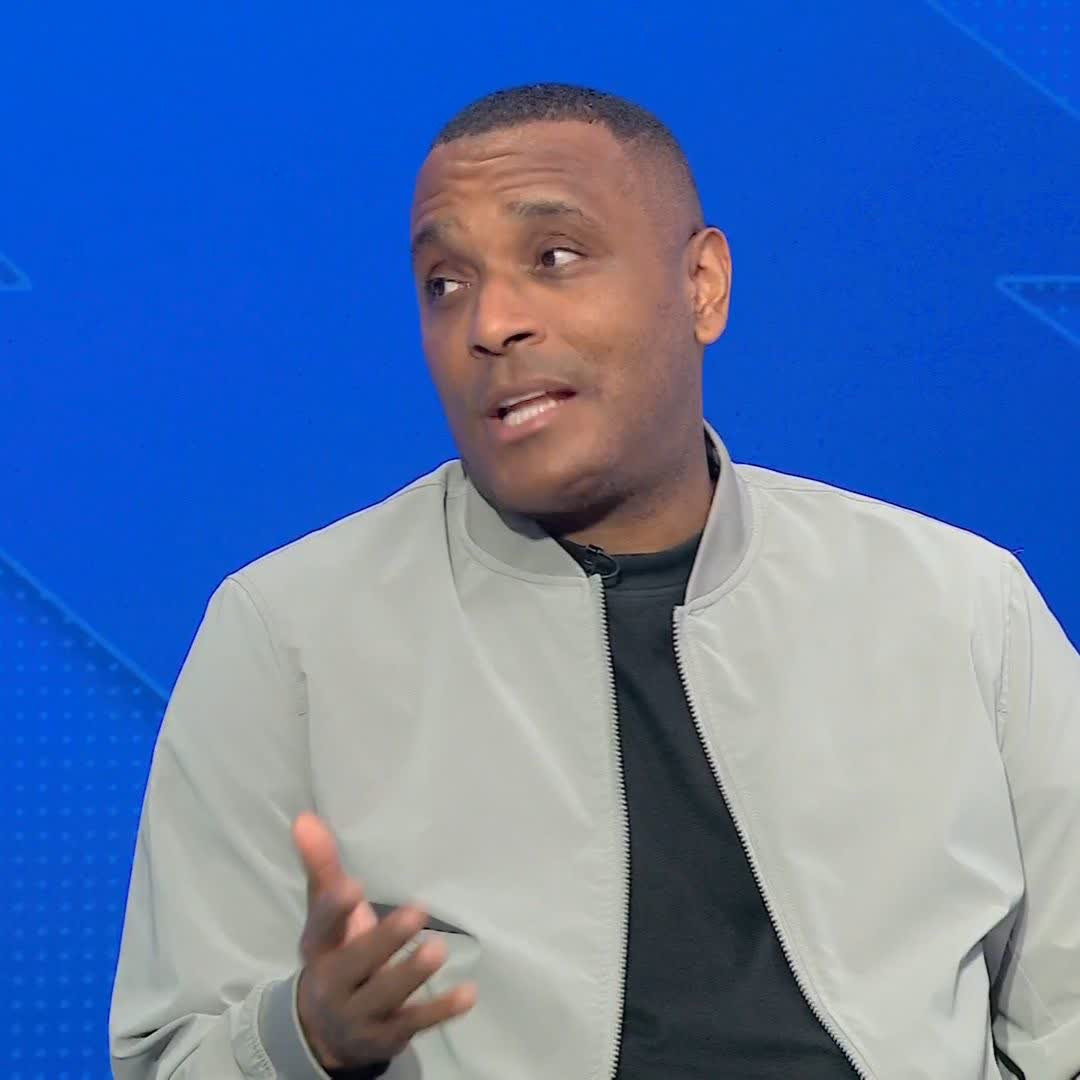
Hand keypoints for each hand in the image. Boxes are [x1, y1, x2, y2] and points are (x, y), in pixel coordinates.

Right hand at [292, 812, 476, 1070]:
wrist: (326, 1031)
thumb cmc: (336, 952)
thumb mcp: (327, 915)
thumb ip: (322, 867)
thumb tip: (304, 817)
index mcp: (318, 948)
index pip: (322, 926)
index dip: (335, 909)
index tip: (353, 886)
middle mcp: (333, 983)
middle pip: (356, 963)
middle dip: (384, 941)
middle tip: (417, 912)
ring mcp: (359, 1014)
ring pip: (385, 995)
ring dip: (412, 974)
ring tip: (439, 948)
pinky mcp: (387, 1034)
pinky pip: (415, 1023)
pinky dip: (441, 1009)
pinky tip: (468, 992)